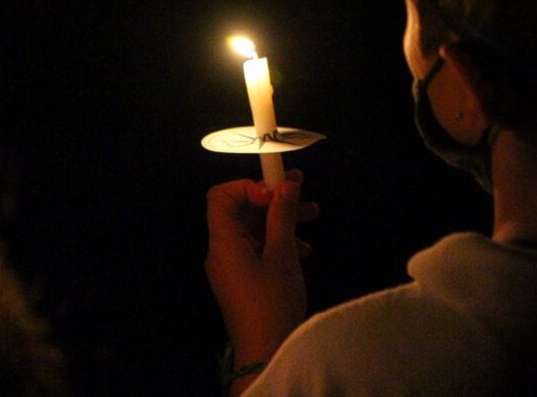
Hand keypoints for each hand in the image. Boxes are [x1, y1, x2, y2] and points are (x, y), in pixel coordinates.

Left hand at [205, 169, 319, 372]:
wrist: (266, 352)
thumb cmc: (272, 300)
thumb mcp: (282, 254)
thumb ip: (282, 216)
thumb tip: (285, 184)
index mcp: (224, 241)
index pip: (221, 196)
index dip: (248, 186)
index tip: (276, 191)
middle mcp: (222, 250)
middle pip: (241, 210)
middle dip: (273, 198)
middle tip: (304, 188)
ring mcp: (233, 266)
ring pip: (254, 229)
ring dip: (282, 219)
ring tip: (314, 215)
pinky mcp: (244, 279)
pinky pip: (258, 248)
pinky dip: (279, 241)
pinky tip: (305, 249)